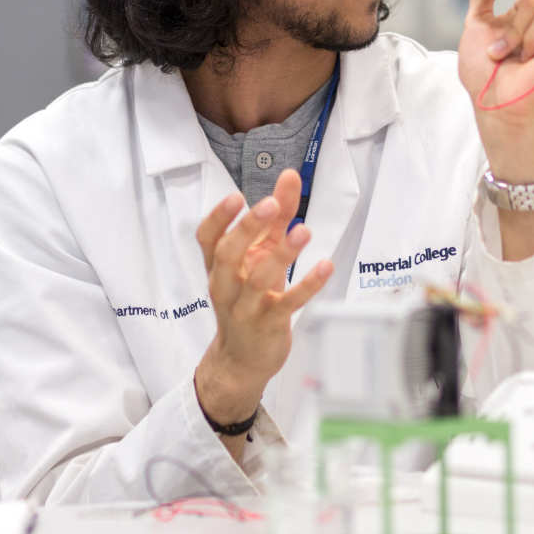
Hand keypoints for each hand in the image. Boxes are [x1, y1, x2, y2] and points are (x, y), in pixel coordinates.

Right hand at [192, 170, 333, 426]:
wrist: (243, 358)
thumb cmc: (251, 296)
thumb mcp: (262, 253)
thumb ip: (276, 215)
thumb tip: (290, 176)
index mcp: (218, 266)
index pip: (207, 239)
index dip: (218, 218)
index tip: (235, 197)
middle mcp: (226, 286)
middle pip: (228, 255)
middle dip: (248, 228)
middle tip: (271, 204)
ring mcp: (245, 308)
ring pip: (258, 280)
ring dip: (282, 255)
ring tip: (303, 232)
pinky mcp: (269, 325)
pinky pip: (287, 304)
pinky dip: (307, 285)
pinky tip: (325, 266)